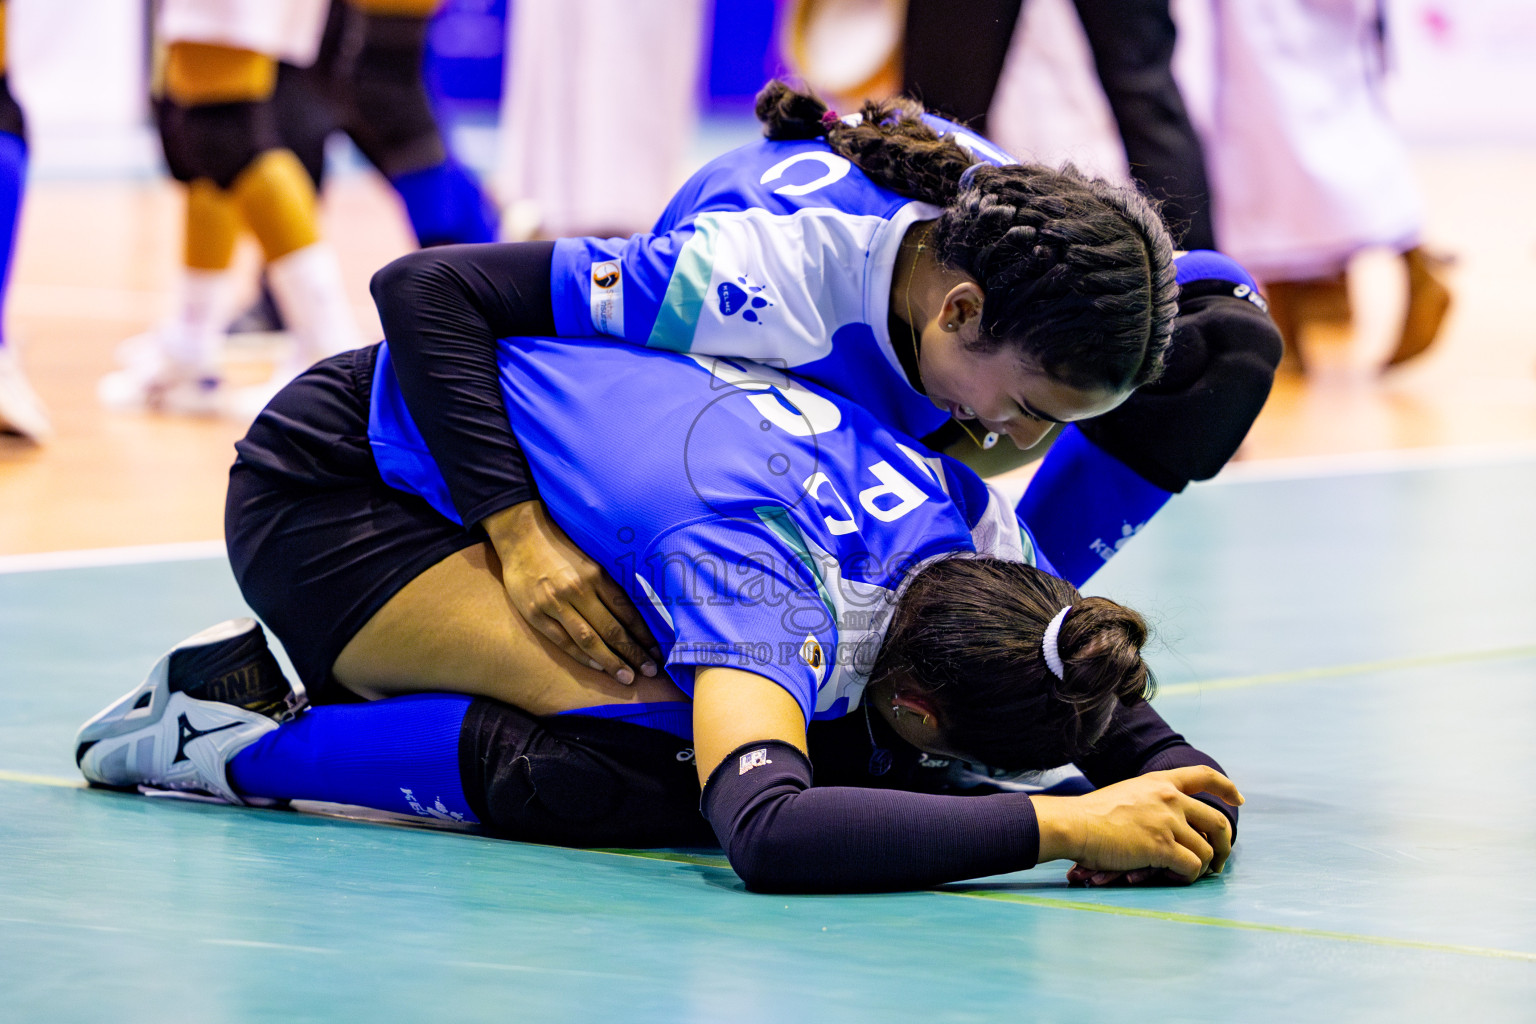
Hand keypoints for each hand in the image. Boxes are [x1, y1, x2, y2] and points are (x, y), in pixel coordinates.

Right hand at [481, 501, 660, 683]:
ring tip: (628, 677)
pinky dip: (582, 656)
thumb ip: (608, 586)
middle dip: (634, 653)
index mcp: (595, 575)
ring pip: (589, 640)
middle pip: (612, 629)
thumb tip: (634, 614)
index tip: (657, 651)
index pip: (626, 611)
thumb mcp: (590, 560)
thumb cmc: (560, 549)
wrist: (521, 536)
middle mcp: (577, 590)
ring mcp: (554, 604)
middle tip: (651, 671)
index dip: (643, 634)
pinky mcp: (535, 614)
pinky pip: (563, 641)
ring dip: (611, 661)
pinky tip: (598, 667)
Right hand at [1036, 766, 1242, 883]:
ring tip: (1189, 874)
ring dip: (1203, 866)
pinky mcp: (1162, 847)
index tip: (1238, 798)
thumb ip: (1152, 800)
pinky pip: (1192, 867)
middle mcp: (1170, 798)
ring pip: (1207, 850)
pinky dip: (1189, 877)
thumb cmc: (1092, 814)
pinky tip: (1176, 878)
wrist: (1075, 824)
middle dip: (1225, 844)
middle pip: (1218, 821)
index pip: (1204, 776)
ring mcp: (1167, 822)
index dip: (1226, 787)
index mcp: (1160, 782)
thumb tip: (1172, 821)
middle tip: (1219, 860)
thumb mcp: (1128, 793)